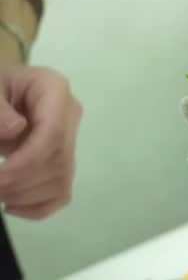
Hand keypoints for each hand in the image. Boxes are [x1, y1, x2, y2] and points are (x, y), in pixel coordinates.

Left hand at [0, 66, 81, 219]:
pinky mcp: (64, 159)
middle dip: (22, 181)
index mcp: (54, 89)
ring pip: (62, 179)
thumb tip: (16, 129)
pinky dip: (39, 207)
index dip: (27, 160)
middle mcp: (70, 114)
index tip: (0, 176)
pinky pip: (61, 192)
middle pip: (59, 159)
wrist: (1, 92)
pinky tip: (12, 206)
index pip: (54, 133)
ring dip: (26, 196)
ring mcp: (70, 139)